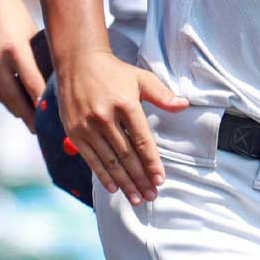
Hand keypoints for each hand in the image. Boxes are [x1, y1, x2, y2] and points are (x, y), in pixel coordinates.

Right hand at [0, 0, 44, 126]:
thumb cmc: (18, 17)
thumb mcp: (33, 38)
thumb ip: (40, 64)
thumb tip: (52, 93)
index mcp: (14, 50)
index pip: (33, 88)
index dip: (44, 107)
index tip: (55, 119)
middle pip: (16, 101)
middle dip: (31, 117)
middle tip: (43, 130)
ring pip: (4, 99)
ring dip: (18, 109)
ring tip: (33, 120)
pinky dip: (7, 98)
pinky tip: (18, 103)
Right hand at [56, 47, 187, 205]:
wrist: (77, 61)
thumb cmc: (113, 71)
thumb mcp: (140, 78)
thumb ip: (162, 95)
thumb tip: (185, 105)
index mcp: (125, 104)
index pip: (142, 141)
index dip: (152, 163)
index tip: (160, 180)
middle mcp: (105, 116)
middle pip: (127, 155)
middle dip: (141, 179)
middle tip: (151, 196)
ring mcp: (87, 125)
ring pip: (109, 160)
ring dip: (124, 182)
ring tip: (136, 198)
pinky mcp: (74, 130)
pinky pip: (90, 158)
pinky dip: (102, 175)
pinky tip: (113, 188)